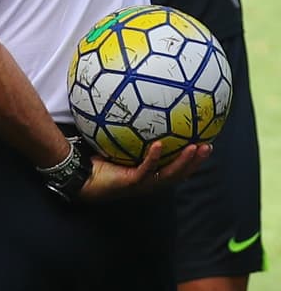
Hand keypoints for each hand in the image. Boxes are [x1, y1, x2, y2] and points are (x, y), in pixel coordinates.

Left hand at [79, 140, 210, 202]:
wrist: (82, 179)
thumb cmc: (98, 162)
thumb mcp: (116, 146)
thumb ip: (126, 132)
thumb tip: (130, 108)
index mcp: (151, 174)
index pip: (177, 168)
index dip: (192, 159)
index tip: (205, 144)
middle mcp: (150, 181)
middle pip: (181, 173)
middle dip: (196, 161)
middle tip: (209, 146)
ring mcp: (143, 183)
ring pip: (170, 174)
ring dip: (184, 162)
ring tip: (195, 147)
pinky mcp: (131, 182)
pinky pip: (146, 169)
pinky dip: (153, 157)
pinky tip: (159, 144)